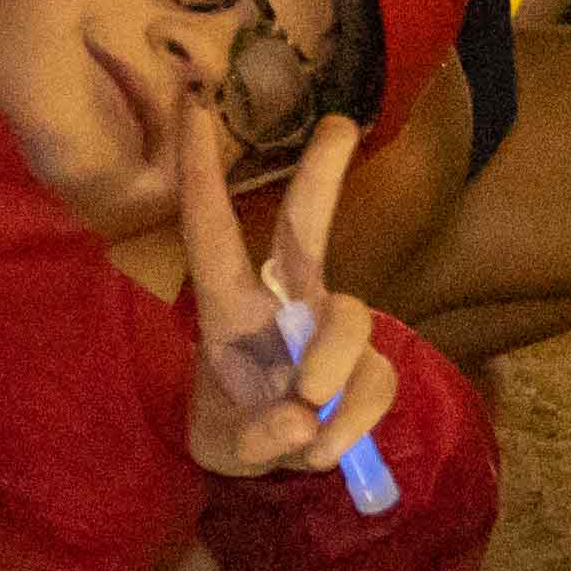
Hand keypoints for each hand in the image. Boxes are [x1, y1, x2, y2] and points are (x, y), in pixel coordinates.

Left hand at [176, 120, 396, 488]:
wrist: (274, 463)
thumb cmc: (233, 428)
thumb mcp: (223, 446)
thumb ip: (254, 437)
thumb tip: (303, 414)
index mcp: (228, 307)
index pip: (211, 234)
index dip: (201, 174)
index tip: (193, 107)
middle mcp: (285, 303)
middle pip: (308, 230)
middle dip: (321, 174)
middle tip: (339, 125)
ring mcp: (331, 329)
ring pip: (351, 318)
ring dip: (331, 370)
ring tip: (307, 424)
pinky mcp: (368, 366)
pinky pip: (376, 379)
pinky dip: (353, 422)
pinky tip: (325, 449)